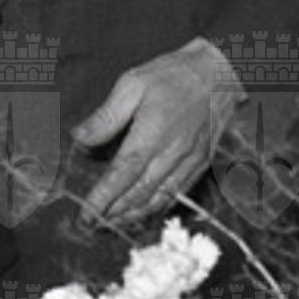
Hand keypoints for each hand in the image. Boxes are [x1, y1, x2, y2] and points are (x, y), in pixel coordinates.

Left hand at [71, 37, 242, 220]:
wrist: (219, 72)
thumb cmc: (171, 75)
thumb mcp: (132, 84)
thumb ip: (106, 116)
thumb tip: (79, 138)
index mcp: (152, 133)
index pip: (122, 174)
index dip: (103, 197)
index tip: (86, 213)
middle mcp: (172, 153)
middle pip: (140, 192)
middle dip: (114, 213)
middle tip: (93, 225)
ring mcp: (189, 160)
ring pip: (160, 197)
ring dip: (135, 214)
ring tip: (113, 224)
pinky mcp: (201, 162)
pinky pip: (179, 192)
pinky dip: (159, 206)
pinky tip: (145, 211)